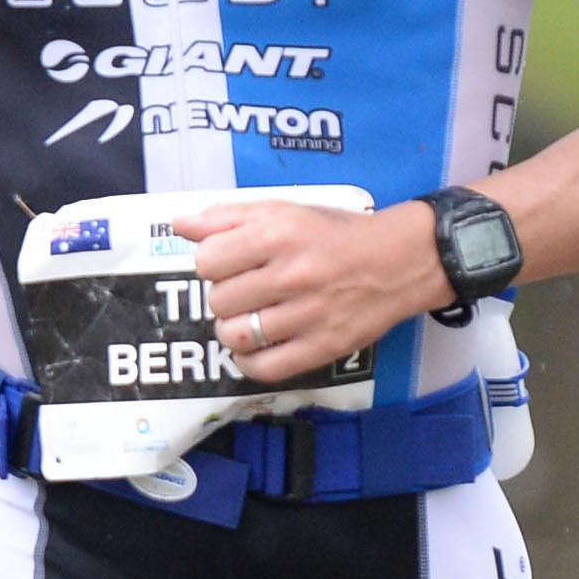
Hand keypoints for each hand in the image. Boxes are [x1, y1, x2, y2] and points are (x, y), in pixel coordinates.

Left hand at [171, 193, 444, 385]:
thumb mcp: (282, 211)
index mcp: (277, 235)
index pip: (207, 261)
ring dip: (234, 329)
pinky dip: (248, 361)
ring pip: (235, 336)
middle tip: (247, 290)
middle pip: (218, 300)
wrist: (399, 261)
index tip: (231, 263)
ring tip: (250, 317)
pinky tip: (256, 345)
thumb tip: (179, 225)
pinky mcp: (324, 347)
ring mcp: (309, 315)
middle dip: (225, 295)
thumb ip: (227, 216)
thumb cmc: (333, 234)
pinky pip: (264, 368)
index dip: (213, 263)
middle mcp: (292, 275)